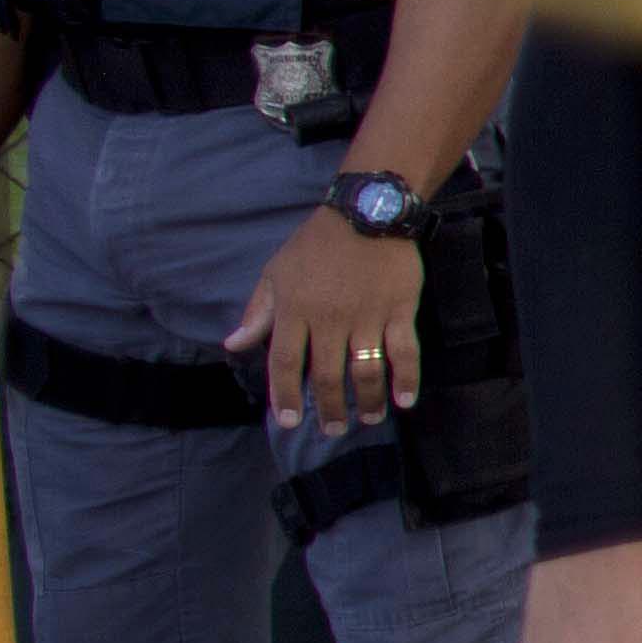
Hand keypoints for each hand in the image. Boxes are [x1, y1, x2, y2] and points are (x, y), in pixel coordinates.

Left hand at [227, 206, 426, 433]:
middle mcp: (330, 320)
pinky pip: (405, 352)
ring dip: (367, 401)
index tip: (288, 421)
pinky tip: (405, 401)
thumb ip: (258, 312)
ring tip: (368, 419)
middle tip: (331, 430)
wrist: (366, 212)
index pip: (287, 363)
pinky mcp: (400, 311)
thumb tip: (234, 344)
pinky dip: (407, 379)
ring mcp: (368, 317)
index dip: (285, 395)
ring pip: (366, 371)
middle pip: (328, 375)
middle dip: (328, 408)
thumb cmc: (315, 244)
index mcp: (296, 311)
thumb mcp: (275, 273)